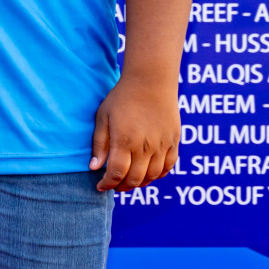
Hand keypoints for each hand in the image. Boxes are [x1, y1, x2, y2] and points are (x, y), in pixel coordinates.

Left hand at [90, 75, 179, 191]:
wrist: (151, 81)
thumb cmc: (122, 97)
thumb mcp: (103, 116)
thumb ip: (99, 143)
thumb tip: (94, 168)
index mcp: (125, 141)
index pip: (116, 174)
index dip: (107, 184)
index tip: (100, 186)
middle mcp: (145, 147)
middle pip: (135, 180)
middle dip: (122, 187)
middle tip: (114, 185)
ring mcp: (161, 145)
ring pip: (152, 176)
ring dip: (139, 183)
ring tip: (129, 180)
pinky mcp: (173, 142)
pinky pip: (168, 167)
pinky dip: (158, 175)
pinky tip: (148, 173)